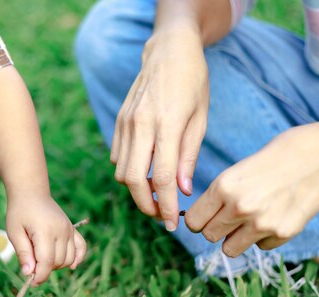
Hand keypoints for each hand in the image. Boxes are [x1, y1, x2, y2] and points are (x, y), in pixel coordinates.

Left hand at [6, 195, 86, 284]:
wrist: (31, 193)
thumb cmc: (19, 212)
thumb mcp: (14, 232)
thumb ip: (23, 253)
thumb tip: (29, 273)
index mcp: (45, 231)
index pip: (46, 261)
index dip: (39, 275)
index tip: (31, 281)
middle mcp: (61, 230)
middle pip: (57, 262)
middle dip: (45, 269)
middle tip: (31, 265)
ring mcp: (69, 230)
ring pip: (68, 259)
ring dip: (56, 265)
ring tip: (42, 258)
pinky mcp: (72, 229)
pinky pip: (81, 248)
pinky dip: (77, 258)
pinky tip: (71, 265)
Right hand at [112, 25, 208, 230]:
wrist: (168, 50)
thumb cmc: (193, 82)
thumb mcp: (200, 118)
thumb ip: (188, 156)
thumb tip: (182, 191)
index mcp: (166, 123)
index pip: (162, 177)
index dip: (166, 206)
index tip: (172, 223)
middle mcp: (140, 124)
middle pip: (133, 180)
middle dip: (146, 205)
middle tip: (161, 215)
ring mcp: (125, 122)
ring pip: (121, 171)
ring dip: (137, 189)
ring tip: (157, 191)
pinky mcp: (118, 121)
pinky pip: (117, 157)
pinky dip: (129, 171)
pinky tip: (147, 169)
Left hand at [185, 123, 318, 256]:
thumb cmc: (274, 160)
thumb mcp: (237, 172)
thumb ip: (218, 197)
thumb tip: (199, 223)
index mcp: (223, 187)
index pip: (193, 222)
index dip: (198, 220)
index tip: (206, 217)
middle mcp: (239, 207)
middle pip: (209, 236)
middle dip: (217, 229)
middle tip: (230, 218)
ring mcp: (261, 223)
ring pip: (229, 249)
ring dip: (236, 238)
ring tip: (249, 221)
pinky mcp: (282, 233)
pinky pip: (260, 246)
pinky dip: (263, 237)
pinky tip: (275, 216)